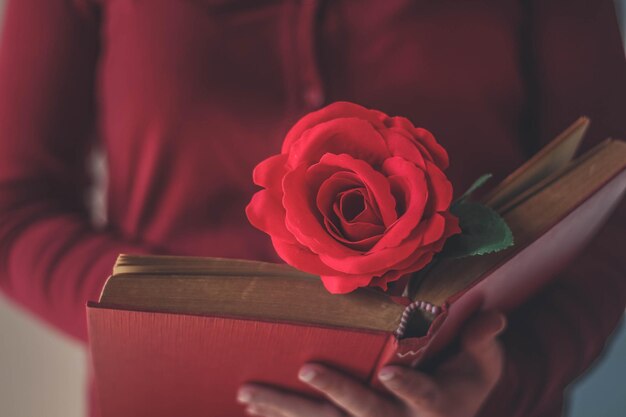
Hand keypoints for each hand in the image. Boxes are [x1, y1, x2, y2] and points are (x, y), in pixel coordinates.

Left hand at [237, 311, 505, 416]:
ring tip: (249, 395)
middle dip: (335, 392)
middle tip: (305, 370)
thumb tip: (494, 316)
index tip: (390, 373)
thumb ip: (482, 341)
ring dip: (288, 411)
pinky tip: (253, 411)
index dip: (409, 388)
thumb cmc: (463, 384)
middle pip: (365, 412)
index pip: (423, 395)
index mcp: (435, 405)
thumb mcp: (482, 366)